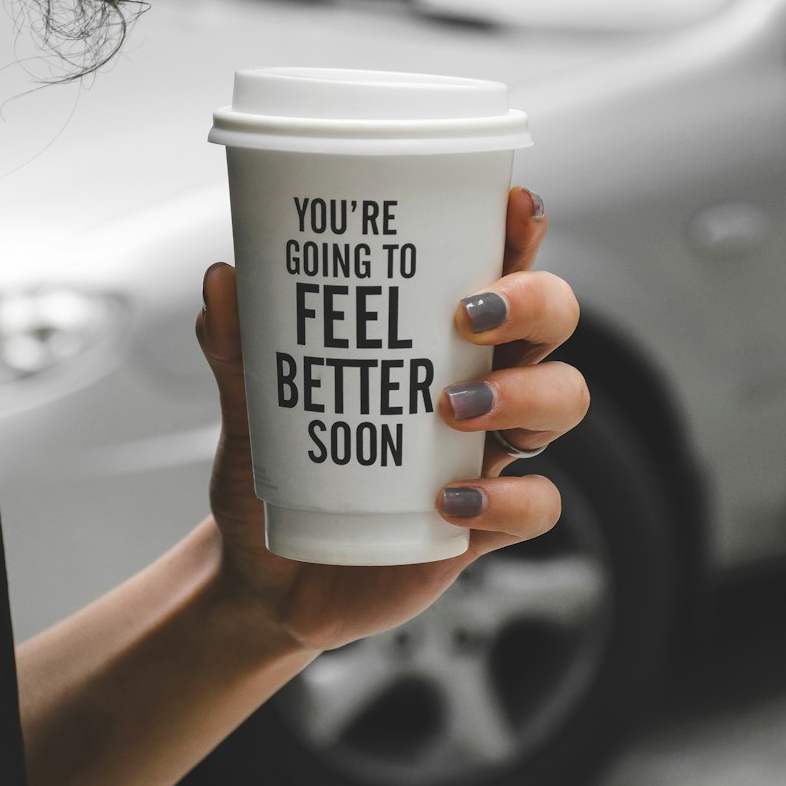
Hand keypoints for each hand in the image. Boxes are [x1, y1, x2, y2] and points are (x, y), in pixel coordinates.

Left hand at [195, 187, 587, 653]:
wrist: (267, 578)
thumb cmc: (277, 476)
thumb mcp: (250, 408)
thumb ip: (238, 348)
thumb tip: (222, 279)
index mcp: (431, 341)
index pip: (496, 270)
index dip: (520, 234)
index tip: (512, 207)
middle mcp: (476, 386)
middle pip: (553, 325)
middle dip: (535, 305)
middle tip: (469, 315)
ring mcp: (488, 454)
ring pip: (563, 402)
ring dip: (524, 395)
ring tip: (450, 409)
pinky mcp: (485, 524)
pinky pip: (537, 505)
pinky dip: (506, 498)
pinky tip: (450, 501)